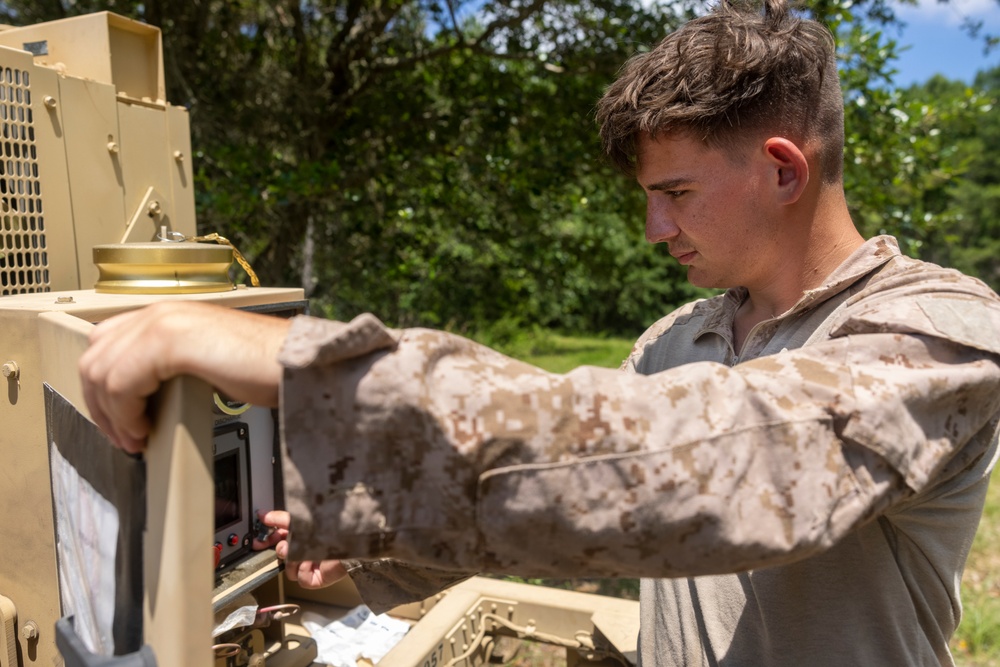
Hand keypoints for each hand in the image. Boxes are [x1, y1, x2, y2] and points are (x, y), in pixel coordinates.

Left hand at [79, 301, 291, 451]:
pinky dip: (125, 414)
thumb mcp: (206, 360)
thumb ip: (173, 366)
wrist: (296, 362)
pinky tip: (144, 429)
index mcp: (168, 313)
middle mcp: (160, 312)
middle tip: (123, 438)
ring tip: (135, 439)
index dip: (102, 387)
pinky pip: (121, 384)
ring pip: (101, 373)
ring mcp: (162, 322)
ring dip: (112, 416)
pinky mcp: (168, 342)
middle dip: (100, 407)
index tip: (118, 420)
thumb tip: (144, 400)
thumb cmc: (266, 366)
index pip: (105, 343)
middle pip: (94, 359)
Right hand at [254, 510, 346, 588]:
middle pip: (281, 556)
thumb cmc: (330, 530)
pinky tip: (312, 562)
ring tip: (306, 552)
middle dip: (281, 550)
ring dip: (295, 559)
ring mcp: (309, 567)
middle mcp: (304, 553)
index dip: (267, 540)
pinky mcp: (315, 579)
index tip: (258, 540)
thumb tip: (264, 515)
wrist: (348, 541)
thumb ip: (281, 519)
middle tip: (284, 546)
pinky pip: (300, 578)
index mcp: (300, 538)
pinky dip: (304, 570)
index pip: (278, 540)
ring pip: (288, 568)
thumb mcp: (300, 521)